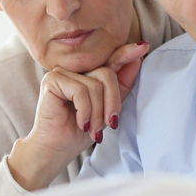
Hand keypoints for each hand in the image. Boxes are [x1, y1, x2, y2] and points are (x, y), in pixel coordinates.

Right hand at [7, 41, 148, 189]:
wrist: (56, 149)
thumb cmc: (80, 131)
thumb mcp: (108, 109)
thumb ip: (121, 86)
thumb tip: (137, 60)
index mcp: (89, 74)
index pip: (111, 60)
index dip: (126, 53)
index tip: (143, 46)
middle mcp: (76, 70)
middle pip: (107, 74)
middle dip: (112, 103)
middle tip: (110, 124)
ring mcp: (62, 72)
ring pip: (95, 85)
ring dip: (98, 113)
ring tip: (92, 128)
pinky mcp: (52, 80)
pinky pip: (80, 91)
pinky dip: (85, 111)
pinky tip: (81, 123)